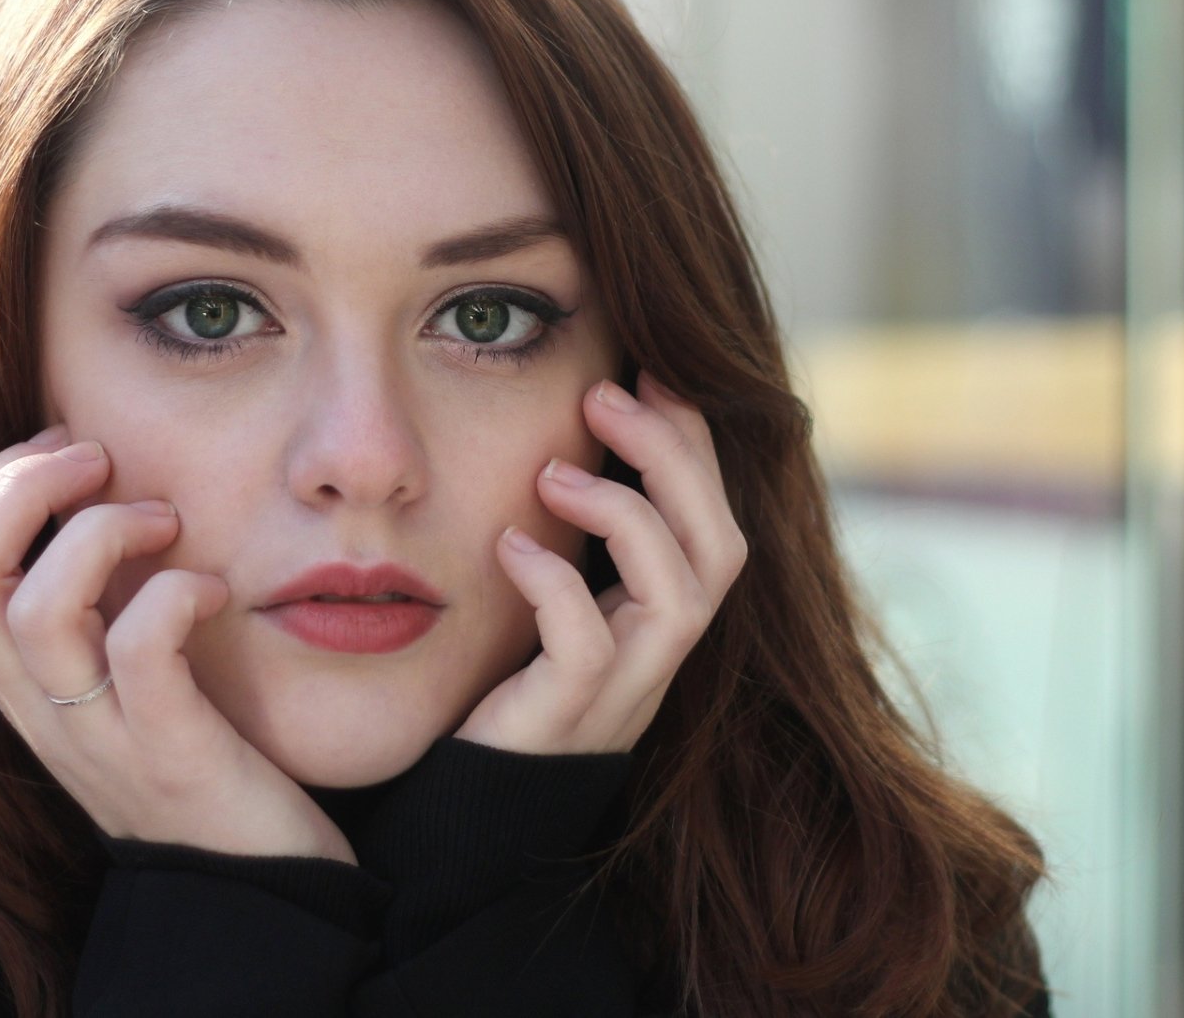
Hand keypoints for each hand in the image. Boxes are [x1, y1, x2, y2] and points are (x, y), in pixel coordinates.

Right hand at [0, 425, 355, 863]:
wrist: (253, 889)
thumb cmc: (197, 752)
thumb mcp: (122, 673)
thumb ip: (97, 601)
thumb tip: (100, 485)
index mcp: (21, 681)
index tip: (68, 447)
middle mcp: (38, 709)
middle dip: (18, 487)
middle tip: (97, 457)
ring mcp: (96, 737)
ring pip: (32, 611)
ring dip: (98, 534)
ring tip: (164, 519)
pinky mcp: (167, 757)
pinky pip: (138, 653)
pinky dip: (172, 595)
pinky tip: (212, 590)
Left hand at [455, 373, 745, 755]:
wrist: (460, 813)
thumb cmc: (494, 692)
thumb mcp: (543, 604)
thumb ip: (568, 538)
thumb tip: (561, 436)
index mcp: (657, 621)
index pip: (714, 521)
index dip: (696, 444)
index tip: (650, 371)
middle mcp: (657, 658)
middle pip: (723, 548)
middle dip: (676, 458)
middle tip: (606, 393)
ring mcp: (620, 696)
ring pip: (682, 597)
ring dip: (627, 515)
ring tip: (551, 472)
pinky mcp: (565, 723)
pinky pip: (588, 647)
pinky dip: (555, 584)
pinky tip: (507, 546)